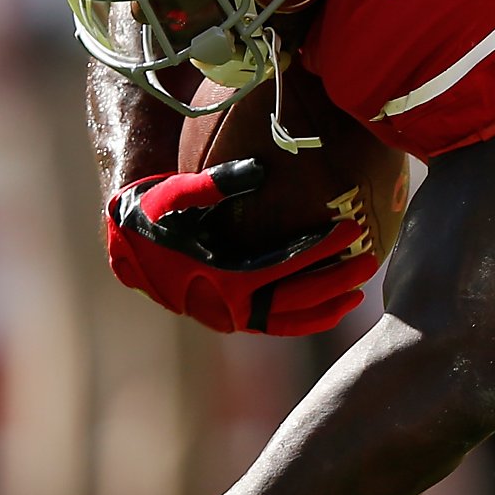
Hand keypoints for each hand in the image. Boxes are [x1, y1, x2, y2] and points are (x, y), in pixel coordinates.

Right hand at [106, 160, 377, 333]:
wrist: (123, 244)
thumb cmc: (151, 214)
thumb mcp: (174, 194)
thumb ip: (216, 183)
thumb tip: (262, 170)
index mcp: (219, 277)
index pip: (283, 265)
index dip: (321, 249)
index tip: (353, 230)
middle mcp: (227, 306)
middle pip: (296, 300)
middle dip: (336, 281)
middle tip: (371, 262)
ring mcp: (231, 316)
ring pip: (288, 322)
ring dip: (325, 308)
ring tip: (359, 293)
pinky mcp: (232, 317)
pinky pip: (275, 324)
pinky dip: (304, 319)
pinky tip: (332, 303)